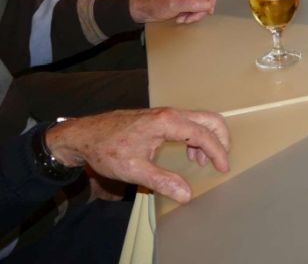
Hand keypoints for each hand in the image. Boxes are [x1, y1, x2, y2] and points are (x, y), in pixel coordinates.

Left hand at [46, 108, 231, 203]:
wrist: (85, 135)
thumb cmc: (107, 150)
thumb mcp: (133, 169)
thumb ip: (162, 181)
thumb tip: (186, 194)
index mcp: (167, 122)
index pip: (203, 134)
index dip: (217, 151)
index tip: (222, 168)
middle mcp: (170, 113)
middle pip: (209, 119)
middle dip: (221, 139)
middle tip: (222, 160)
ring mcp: (166, 114)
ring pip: (201, 119)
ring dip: (209, 139)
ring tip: (202, 162)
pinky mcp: (161, 117)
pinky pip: (189, 123)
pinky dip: (197, 137)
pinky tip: (189, 154)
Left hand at [129, 0, 215, 23]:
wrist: (145, 10)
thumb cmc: (157, 4)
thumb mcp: (175, 4)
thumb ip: (193, 4)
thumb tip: (208, 5)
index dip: (210, 0)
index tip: (208, 12)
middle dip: (200, 10)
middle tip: (191, 18)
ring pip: (202, 6)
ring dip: (194, 15)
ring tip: (183, 19)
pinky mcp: (186, 3)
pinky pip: (195, 10)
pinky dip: (190, 16)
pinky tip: (182, 18)